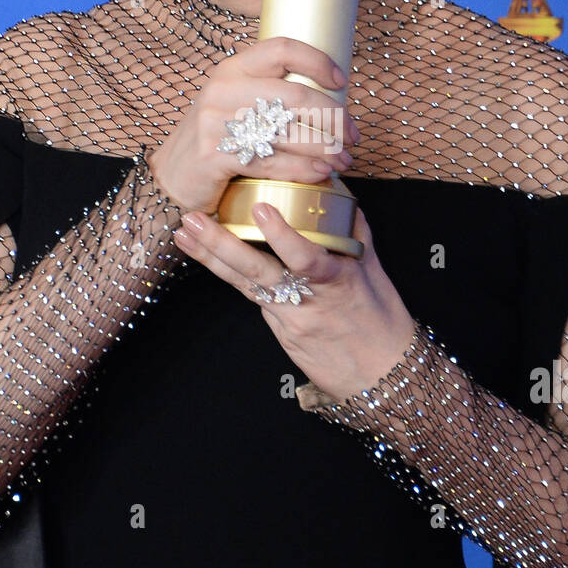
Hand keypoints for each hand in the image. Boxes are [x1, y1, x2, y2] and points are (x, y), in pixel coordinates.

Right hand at [149, 37, 359, 214]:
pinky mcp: (214, 155)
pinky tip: (322, 174)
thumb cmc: (215, 141)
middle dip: (334, 118)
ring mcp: (216, 121)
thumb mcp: (235, 105)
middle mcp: (224, 88)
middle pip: (294, 95)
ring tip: (344, 160)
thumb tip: (330, 100)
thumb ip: (270, 95)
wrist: (170, 179)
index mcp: (233, 68)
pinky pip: (271, 162)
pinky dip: (303, 170)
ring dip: (325, 149)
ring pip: (287, 132)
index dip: (317, 61)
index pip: (282, 48)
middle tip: (353, 136)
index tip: (341, 81)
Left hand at [171, 202, 415, 404]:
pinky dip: (228, 274)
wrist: (383, 376)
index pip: (307, 259)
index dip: (282, 236)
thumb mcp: (375, 271)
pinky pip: (253, 298)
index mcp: (339, 282)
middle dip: (222, 245)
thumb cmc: (383, 321)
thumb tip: (337, 191)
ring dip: (211, 257)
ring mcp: (291, 320)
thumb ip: (354, 230)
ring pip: (245, 285)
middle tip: (194, 219)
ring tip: (183, 233)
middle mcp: (309, 301)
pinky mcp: (282, 333)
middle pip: (259, 272)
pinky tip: (201, 254)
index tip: (260, 209)